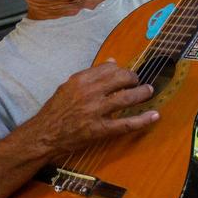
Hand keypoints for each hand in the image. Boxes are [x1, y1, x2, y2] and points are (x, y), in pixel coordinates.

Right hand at [34, 60, 158, 157]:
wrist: (44, 134)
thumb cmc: (55, 111)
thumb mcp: (67, 87)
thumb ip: (89, 75)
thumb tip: (112, 62)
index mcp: (80, 81)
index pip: (109, 68)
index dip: (121, 69)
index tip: (125, 73)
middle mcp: (89, 93)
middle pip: (121, 79)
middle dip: (134, 79)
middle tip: (138, 82)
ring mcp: (95, 112)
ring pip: (127, 98)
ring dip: (142, 93)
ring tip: (149, 92)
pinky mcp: (100, 130)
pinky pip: (126, 124)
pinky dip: (142, 120)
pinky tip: (154, 115)